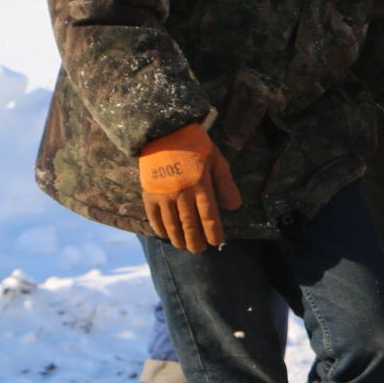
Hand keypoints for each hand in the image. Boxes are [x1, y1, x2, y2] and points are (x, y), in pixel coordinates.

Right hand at [139, 124, 243, 253]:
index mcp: (200, 184)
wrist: (163, 132)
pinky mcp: (149, 194)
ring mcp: (163, 195)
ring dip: (179, 239)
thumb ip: (225, 183)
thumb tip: (234, 207)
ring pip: (172, 224)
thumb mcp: (216, 159)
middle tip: (199, 250)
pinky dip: (160, 229)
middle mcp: (182, 193)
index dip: (213, 231)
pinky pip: (154, 217)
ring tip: (184, 247)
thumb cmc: (195, 146)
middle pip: (190, 224)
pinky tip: (165, 235)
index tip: (217, 242)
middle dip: (196, 240)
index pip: (209, 215)